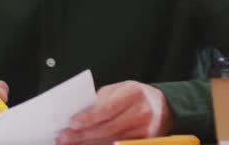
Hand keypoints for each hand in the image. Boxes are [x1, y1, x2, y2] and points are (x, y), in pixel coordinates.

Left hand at [56, 81, 172, 144]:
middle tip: (63, 137)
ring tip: (70, 143)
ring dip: (89, 143)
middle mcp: (142, 113)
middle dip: (83, 134)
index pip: (108, 109)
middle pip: (108, 128)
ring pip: (113, 140)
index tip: (72, 123)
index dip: (89, 118)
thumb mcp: (119, 89)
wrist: (164, 106)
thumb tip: (77, 114)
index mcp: (133, 93)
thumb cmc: (135, 95)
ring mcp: (146, 130)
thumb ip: (101, 100)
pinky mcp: (146, 142)